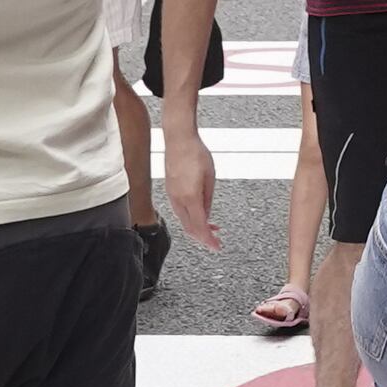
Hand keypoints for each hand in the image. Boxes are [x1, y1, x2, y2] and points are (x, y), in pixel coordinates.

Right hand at [161, 107, 219, 250]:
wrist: (179, 139)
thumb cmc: (196, 153)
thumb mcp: (210, 177)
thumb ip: (208, 199)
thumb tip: (207, 216)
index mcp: (190, 196)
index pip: (199, 226)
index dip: (208, 240)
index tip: (216, 247)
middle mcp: (178, 199)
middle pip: (190, 228)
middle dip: (203, 238)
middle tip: (215, 242)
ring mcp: (172, 195)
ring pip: (184, 220)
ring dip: (197, 228)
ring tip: (212, 229)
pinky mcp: (170, 190)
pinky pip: (180, 211)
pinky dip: (190, 218)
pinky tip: (200, 215)